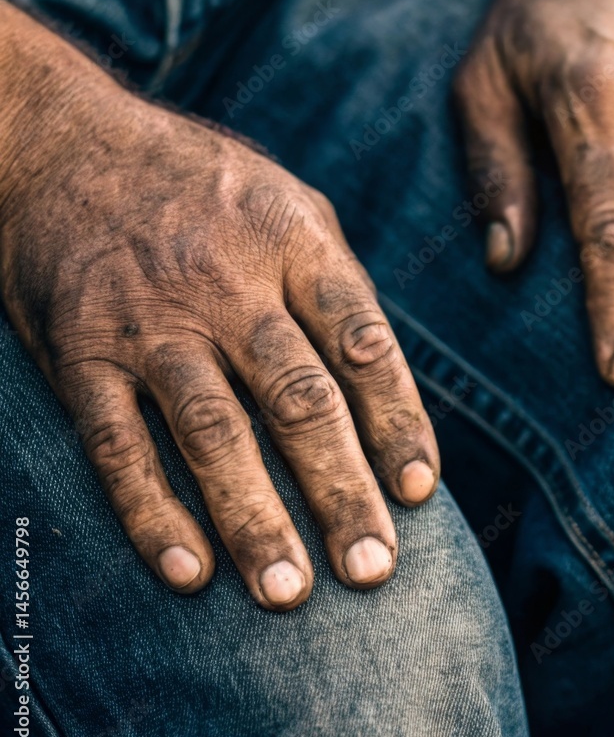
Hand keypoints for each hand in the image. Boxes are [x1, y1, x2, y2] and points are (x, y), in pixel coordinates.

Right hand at [0, 3, 438, 608]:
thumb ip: (335, 283)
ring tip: (290, 593)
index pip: (363, 343)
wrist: (70, 144)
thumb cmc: (200, 184)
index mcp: (294, 243)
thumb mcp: (287, 202)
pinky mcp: (81, 350)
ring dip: (254, 518)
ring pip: (212, 431)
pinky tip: (189, 571)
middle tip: (375, 569)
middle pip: (298, 399)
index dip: (398, 421)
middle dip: (341, 490)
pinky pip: (117, 442)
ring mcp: (151, 320)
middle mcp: (228, 283)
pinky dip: (151, 511)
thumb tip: (382, 382)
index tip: (421, 491)